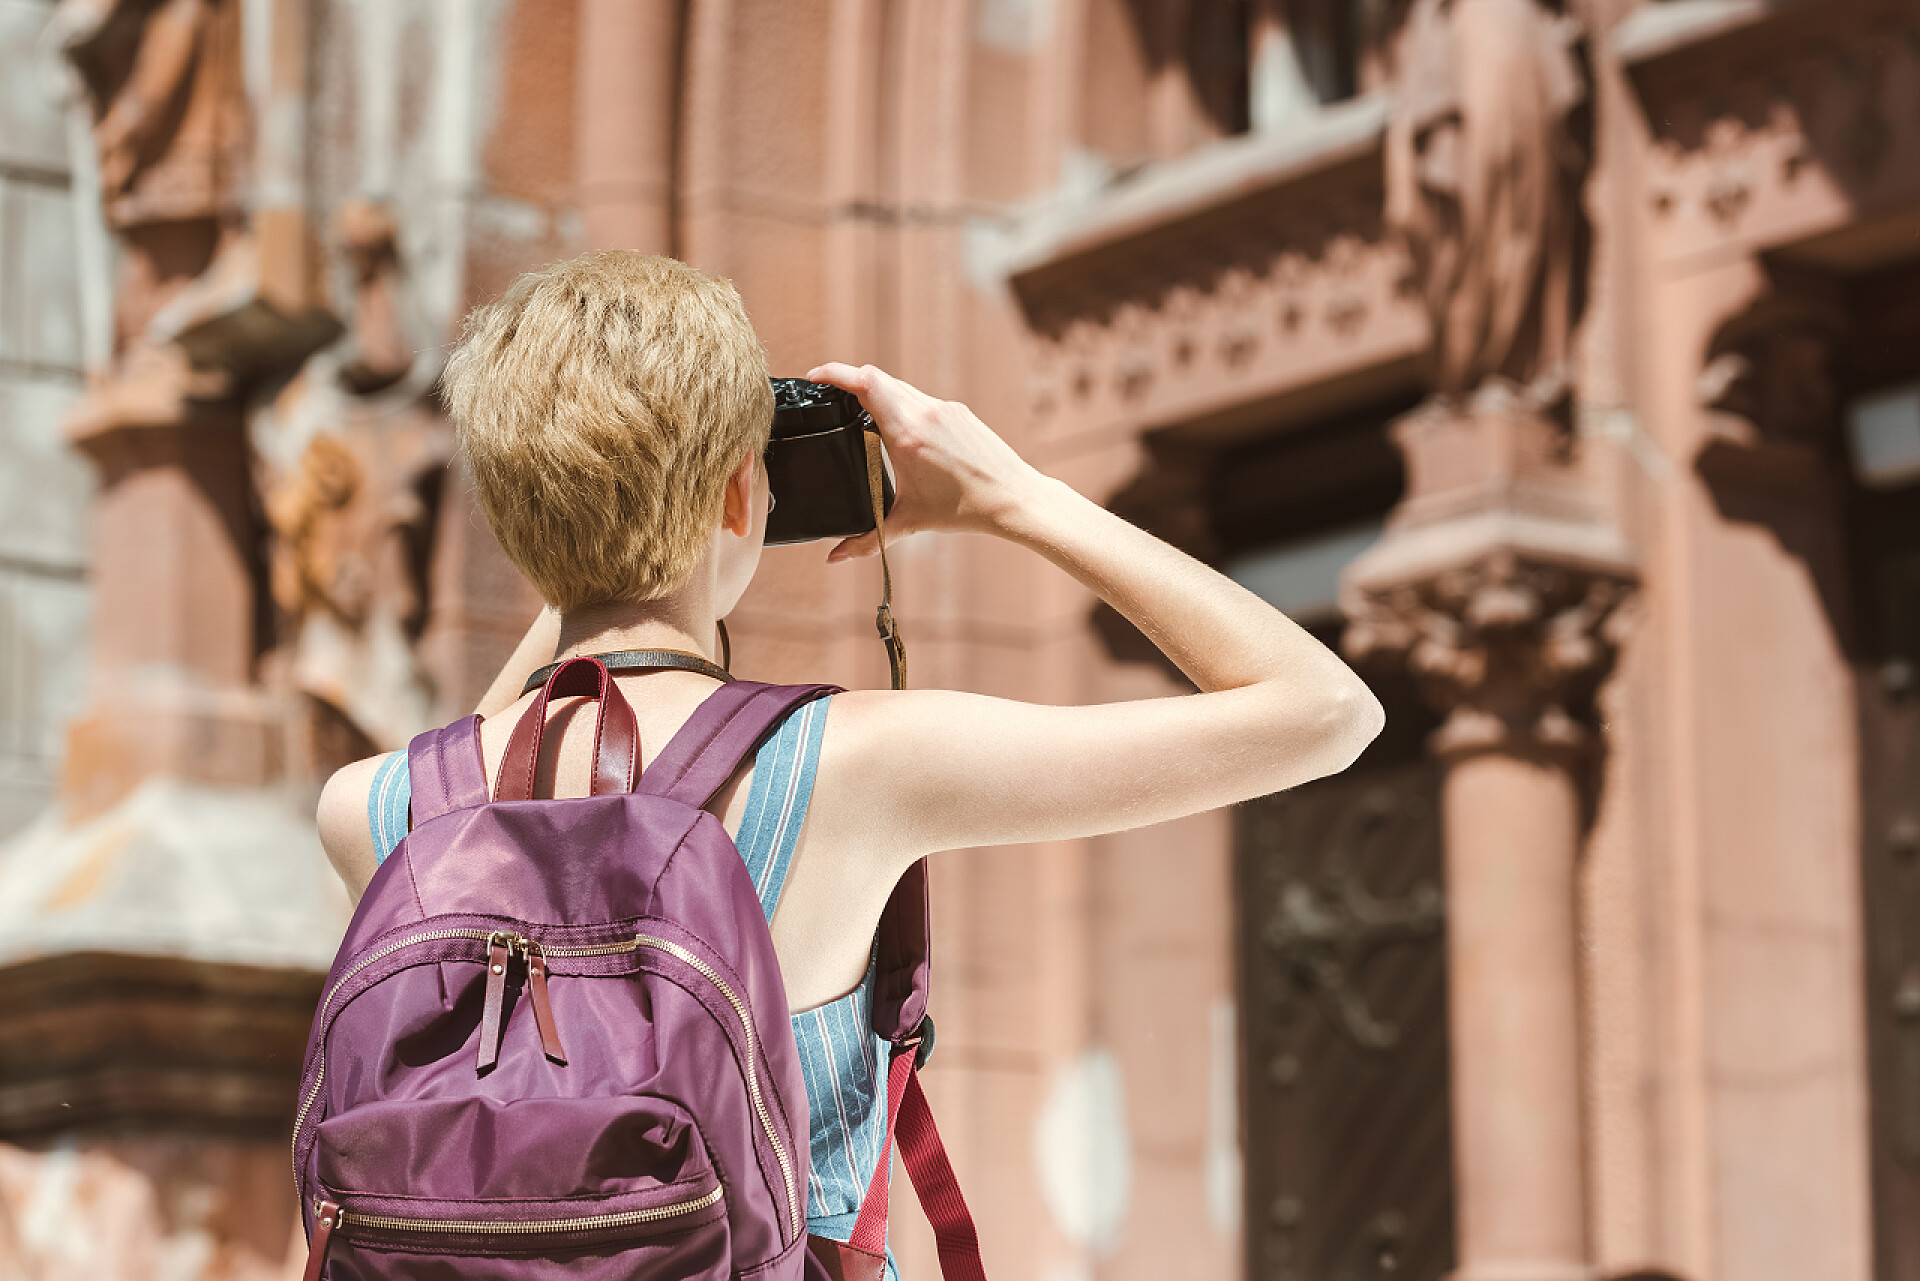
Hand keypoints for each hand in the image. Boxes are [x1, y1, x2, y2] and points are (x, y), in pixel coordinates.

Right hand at [806, 363, 1044, 561]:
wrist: (1014, 498)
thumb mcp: (910, 522)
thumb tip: (835, 558)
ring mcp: (944, 408)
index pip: (865, 382)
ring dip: (876, 392)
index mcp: (907, 433)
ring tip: (858, 410)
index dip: (834, 372)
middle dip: (848, 381)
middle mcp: (925, 412)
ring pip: (899, 387)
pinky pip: (920, 398)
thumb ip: (868, 540)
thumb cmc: (965, 509)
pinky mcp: (958, 411)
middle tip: (828, 393)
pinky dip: (900, 404)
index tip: (814, 376)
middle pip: (877, 378)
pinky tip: (897, 427)